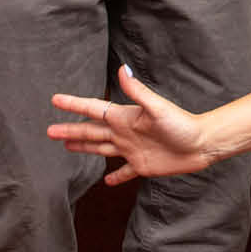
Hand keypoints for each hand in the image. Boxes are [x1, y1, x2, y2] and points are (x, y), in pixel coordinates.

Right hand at [48, 65, 218, 184]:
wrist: (202, 145)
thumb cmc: (182, 124)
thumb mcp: (157, 107)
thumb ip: (138, 91)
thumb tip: (122, 69)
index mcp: (125, 118)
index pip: (93, 109)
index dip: (74, 105)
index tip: (55, 100)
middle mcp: (125, 133)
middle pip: (91, 132)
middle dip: (70, 131)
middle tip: (49, 131)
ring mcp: (132, 150)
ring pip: (101, 149)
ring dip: (84, 148)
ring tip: (66, 147)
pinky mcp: (142, 166)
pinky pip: (124, 172)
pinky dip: (115, 177)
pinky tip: (106, 182)